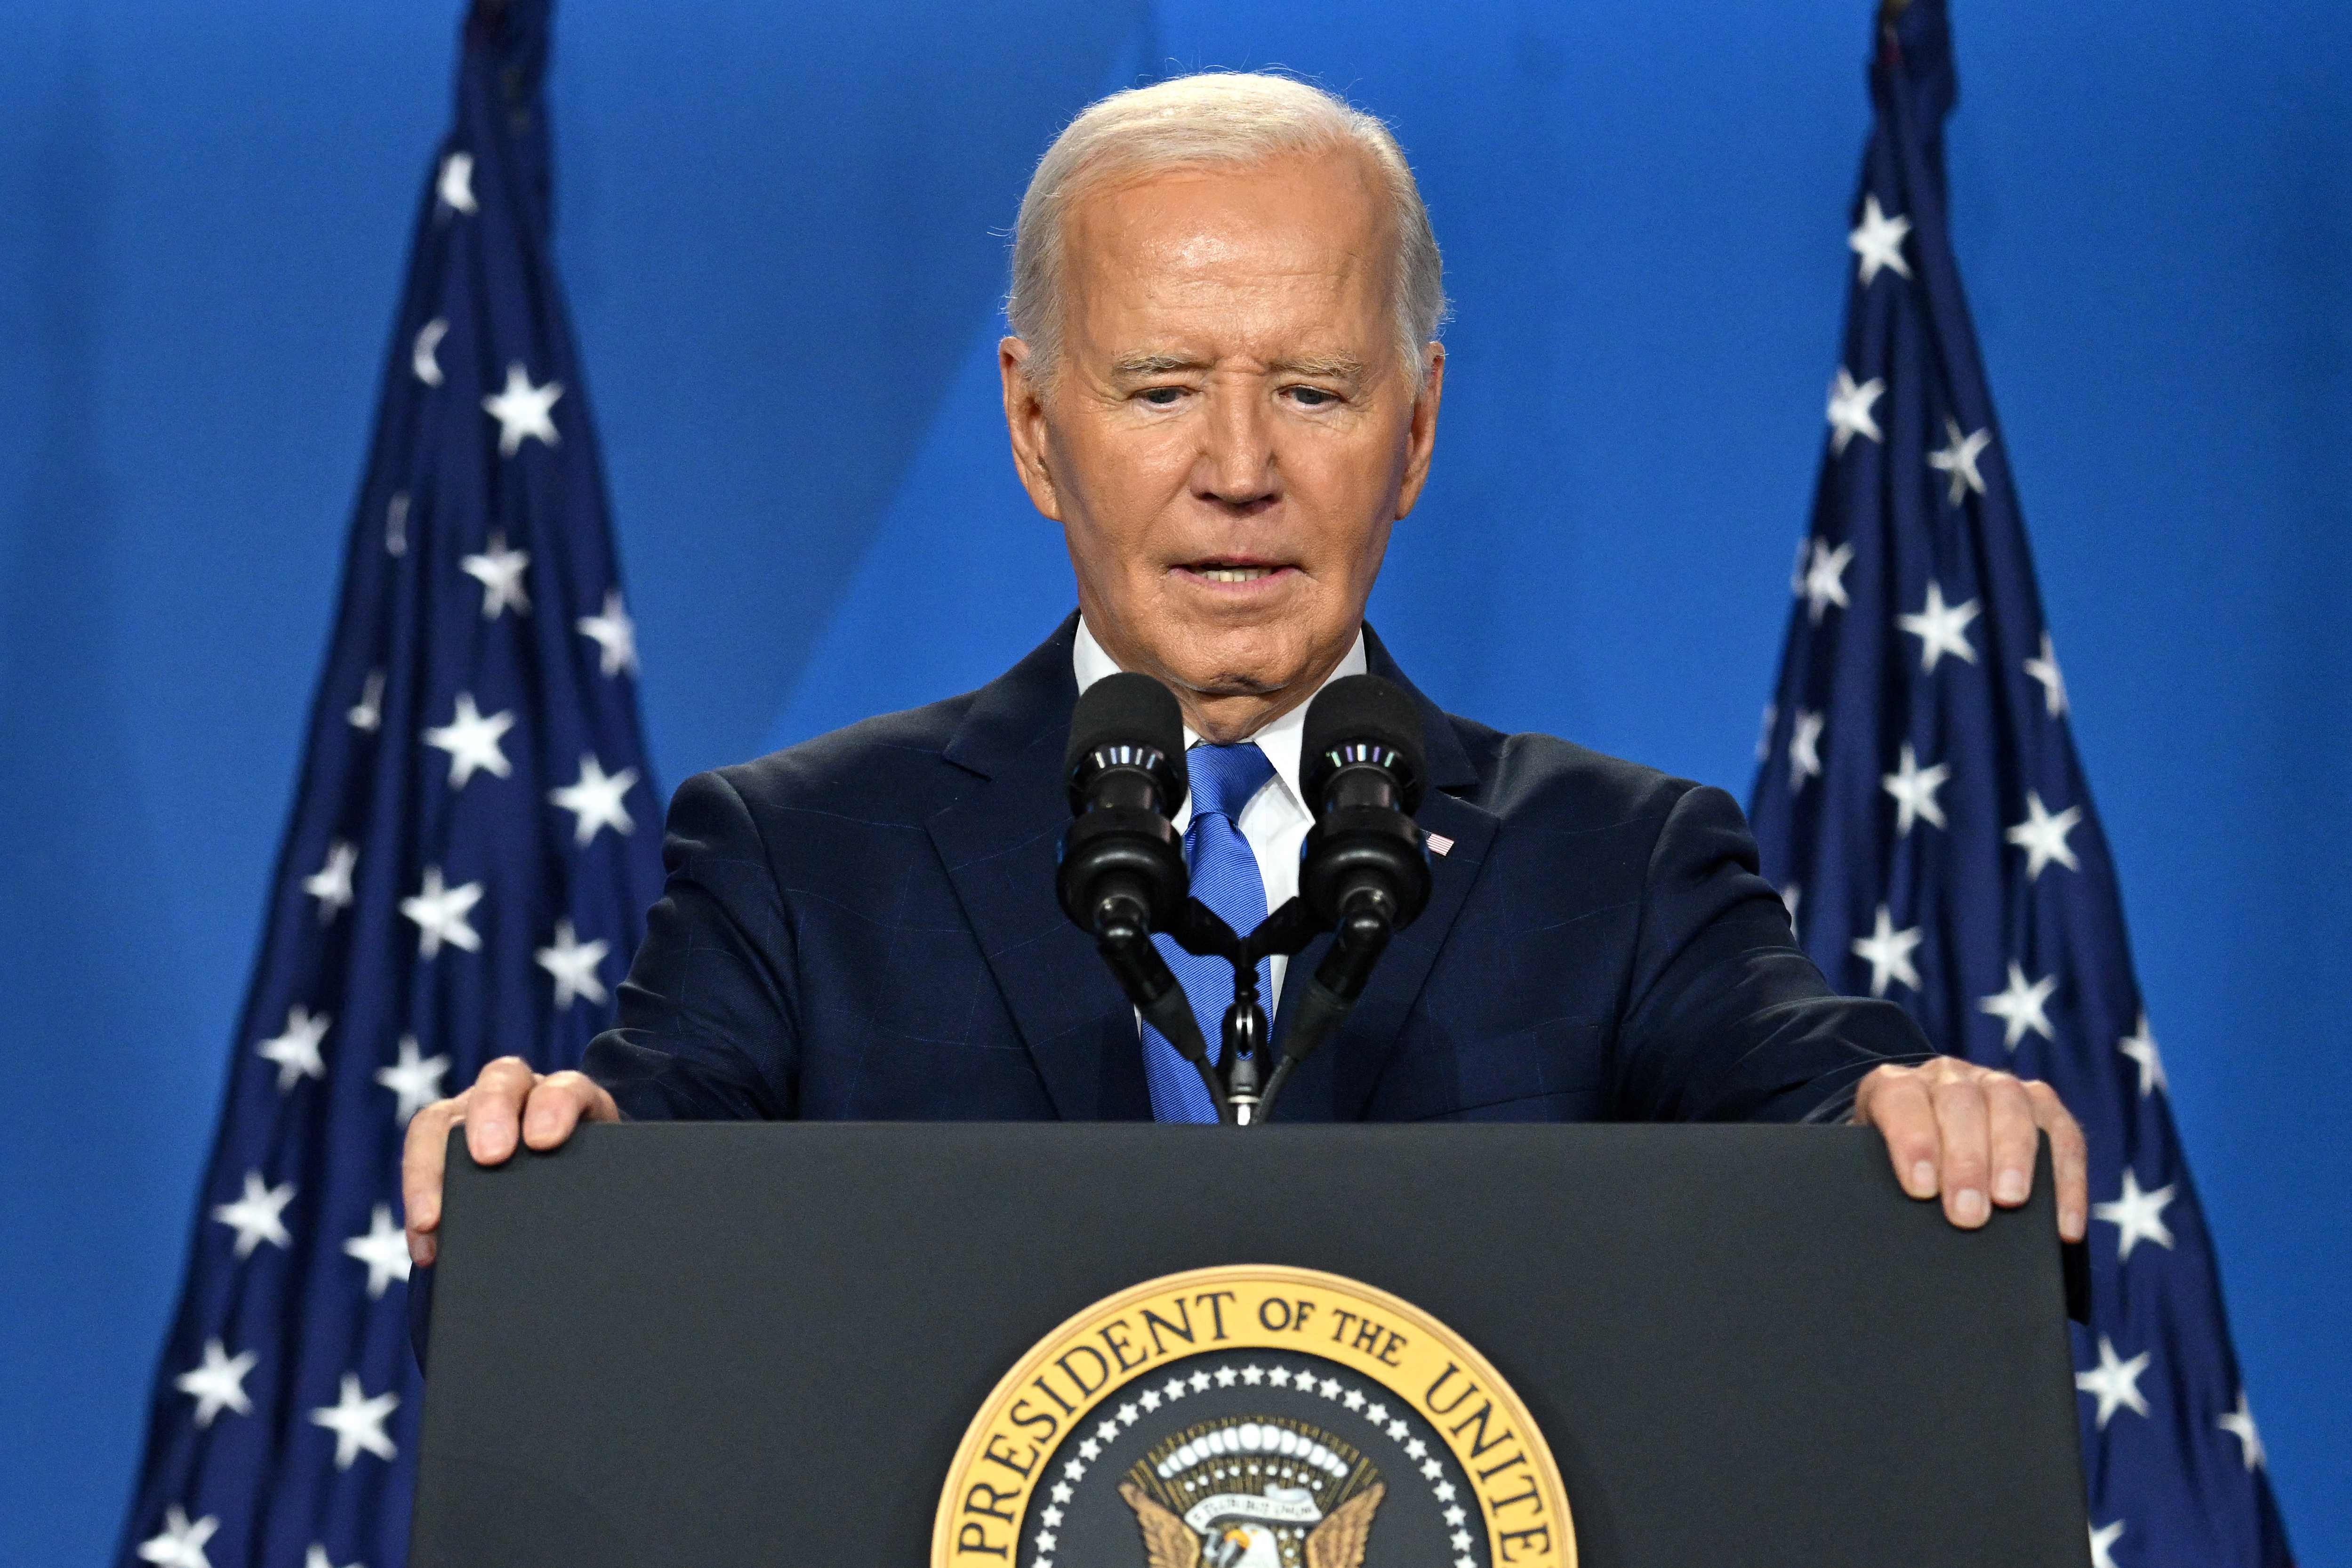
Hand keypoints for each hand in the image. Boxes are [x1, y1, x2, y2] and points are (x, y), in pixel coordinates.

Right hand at [402, 1056, 618, 1265]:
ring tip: (432, 1219)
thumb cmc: (591, 1186)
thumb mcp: (601, 1181)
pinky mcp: (442, 1145)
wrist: (578, 1191)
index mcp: (571, 1100)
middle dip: (492, 1114)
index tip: (546, 1141)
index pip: (567, 1086)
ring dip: (432, 1165)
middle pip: (501, 1081)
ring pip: (442, 1117)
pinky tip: (424, 1245)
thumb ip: (606, 1189)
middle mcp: (520, 1097)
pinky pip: (419, 1161)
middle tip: (490, 1157)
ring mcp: (474, 1116)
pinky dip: (417, 1202)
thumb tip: (612, 1235)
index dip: (556, 1105)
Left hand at [1852, 1058, 2086, 1240]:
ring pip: (2011, 1105)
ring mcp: (1997, 1084)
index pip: (1901, 1098)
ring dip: (2013, 1156)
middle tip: (1968, 1213)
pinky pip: (2063, 1135)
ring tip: (2011, 1203)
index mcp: (1895, 1085)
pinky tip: (2063, 1224)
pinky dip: (2066, 1180)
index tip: (1921, 1188)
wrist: (1925, 1146)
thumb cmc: (1897, 1169)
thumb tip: (1887, 1225)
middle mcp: (1947, 1076)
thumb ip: (1878, 1183)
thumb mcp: (1874, 1168)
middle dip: (1966, 1161)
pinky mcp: (2042, 1104)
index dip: (1913, 1140)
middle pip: (1960, 1103)